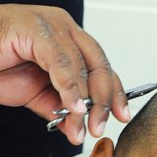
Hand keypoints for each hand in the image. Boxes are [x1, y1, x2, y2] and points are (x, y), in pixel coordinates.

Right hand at [0, 4, 129, 143]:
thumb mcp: (35, 94)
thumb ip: (59, 108)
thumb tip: (78, 130)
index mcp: (69, 41)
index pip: (102, 68)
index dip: (114, 94)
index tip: (121, 116)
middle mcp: (65, 29)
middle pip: (99, 65)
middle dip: (105, 100)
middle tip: (100, 126)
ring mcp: (53, 26)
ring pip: (83, 65)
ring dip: (86, 100)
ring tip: (83, 124)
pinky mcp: (37, 29)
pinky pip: (62, 63)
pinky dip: (70, 88)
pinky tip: (73, 107)